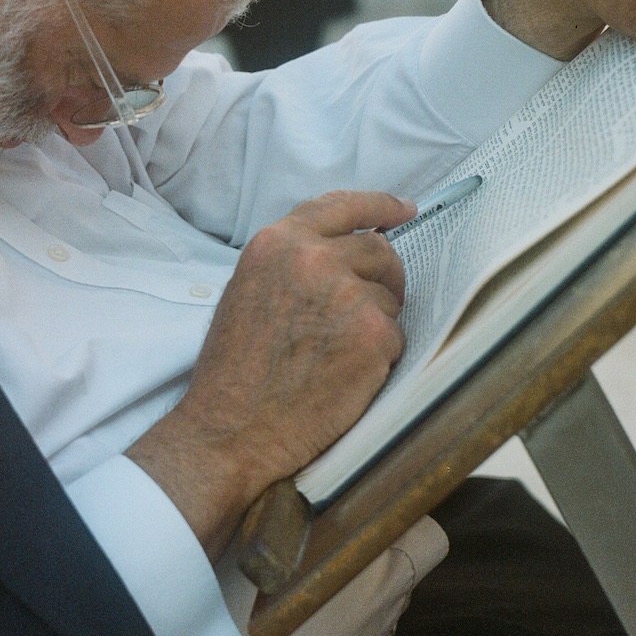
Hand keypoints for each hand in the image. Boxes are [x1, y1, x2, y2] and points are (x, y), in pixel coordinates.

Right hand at [127, 191, 412, 558]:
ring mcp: (347, 295)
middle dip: (384, 276)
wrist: (231, 429)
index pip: (342, 206)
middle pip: (380, 251)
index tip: (404, 209)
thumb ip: (291, 261)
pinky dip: (379, 358)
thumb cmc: (234, 369)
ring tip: (336, 355)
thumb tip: (340, 252)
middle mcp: (313, 259)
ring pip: (390, 297)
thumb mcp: (248, 289)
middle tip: (373, 306)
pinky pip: (396, 337)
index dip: (380, 206)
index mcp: (277, 243)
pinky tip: (345, 377)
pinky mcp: (373, 335)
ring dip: (376, 322)